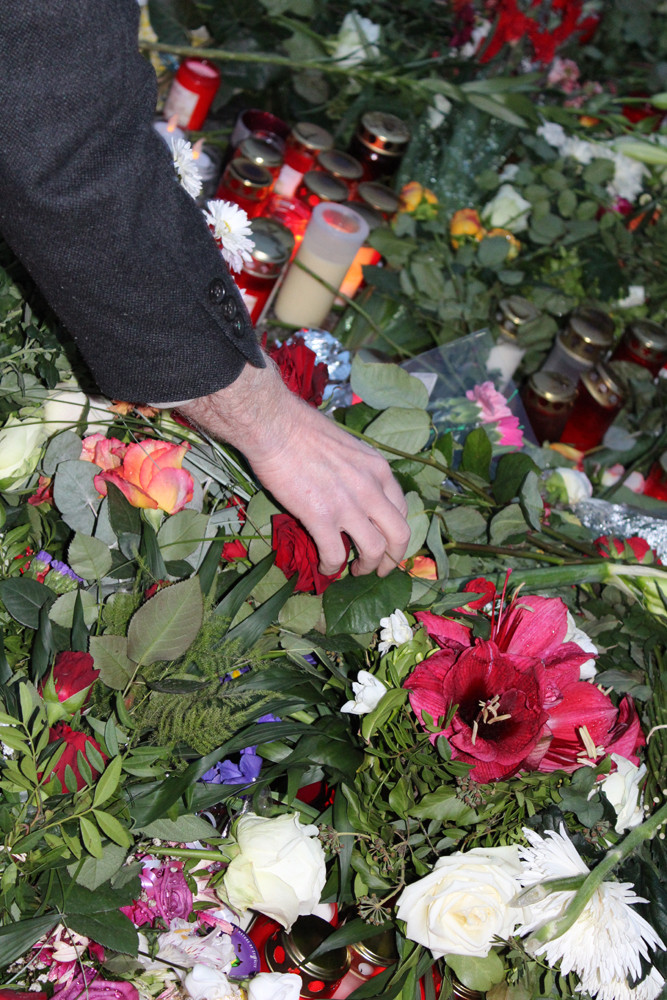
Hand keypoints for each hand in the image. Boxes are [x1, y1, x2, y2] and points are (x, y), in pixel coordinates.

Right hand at [178, 359, 409, 576]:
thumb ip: (357, 470)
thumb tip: (349, 488)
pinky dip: (332, 566)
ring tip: (355, 572)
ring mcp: (348, 505)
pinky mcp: (321, 517)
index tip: (385, 539)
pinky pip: (335, 554)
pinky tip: (325, 566)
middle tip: (381, 568)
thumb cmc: (303, 428)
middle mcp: (371, 488)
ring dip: (367, 566)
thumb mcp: (347, 446)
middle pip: (399, 534)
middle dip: (393, 558)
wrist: (275, 426)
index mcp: (378, 469)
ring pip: (374, 550)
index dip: (395, 530)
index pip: (401, 508)